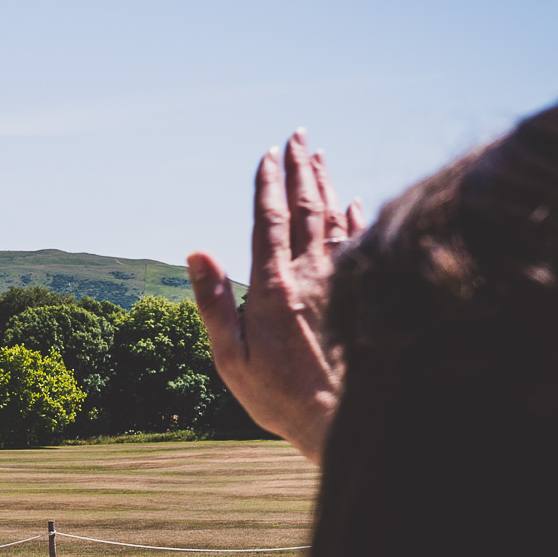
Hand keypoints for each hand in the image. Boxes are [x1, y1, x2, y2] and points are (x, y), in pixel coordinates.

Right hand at [189, 129, 365, 463]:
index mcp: (273, 287)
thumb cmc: (278, 396)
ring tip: (318, 155)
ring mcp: (340, 283)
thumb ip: (213, 302)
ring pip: (334, 218)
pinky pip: (359, 244)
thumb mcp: (230, 357)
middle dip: (300, 168)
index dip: (266, 184)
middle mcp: (309, 275)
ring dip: (326, 183)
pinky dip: (356, 217)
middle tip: (297, 136)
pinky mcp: (361, 296)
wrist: (340, 420)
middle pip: (305, 208)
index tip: (266, 155)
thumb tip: (197, 252)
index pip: (268, 221)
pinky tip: (355, 201)